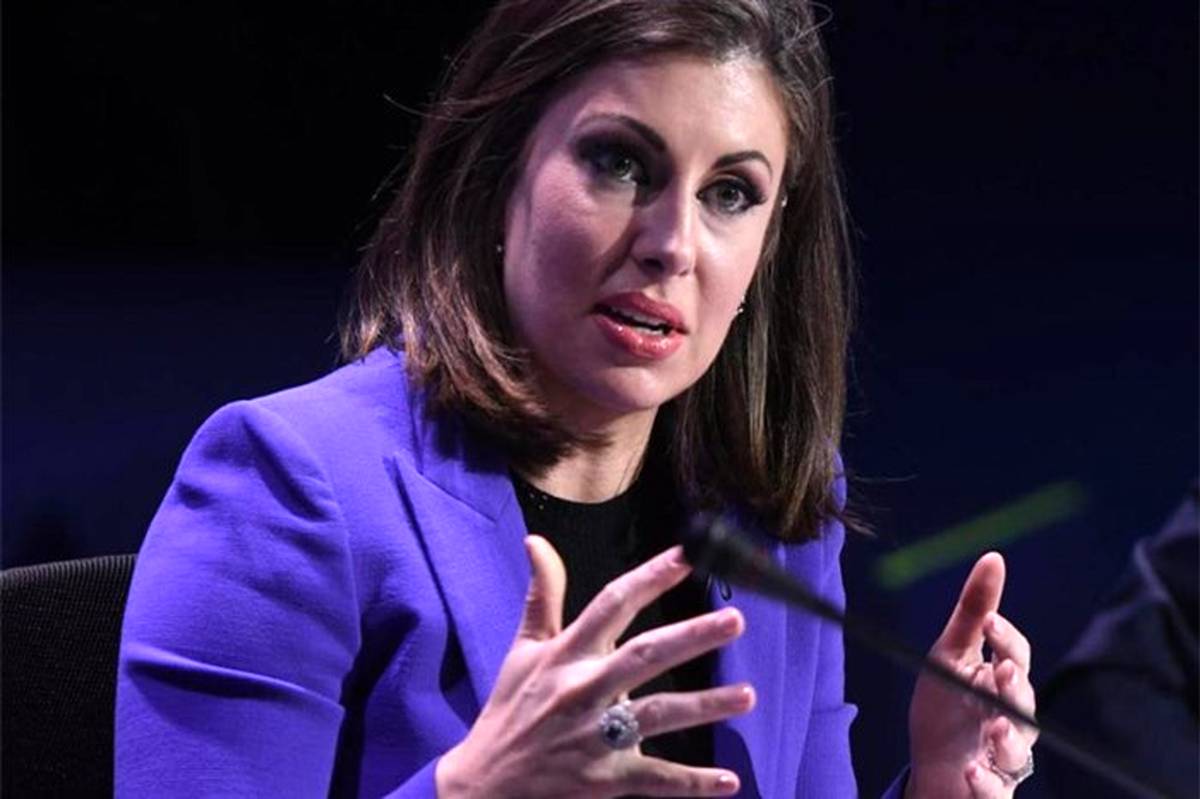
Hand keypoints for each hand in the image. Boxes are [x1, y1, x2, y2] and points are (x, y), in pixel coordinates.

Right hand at [436, 536, 753, 797]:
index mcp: (567, 654)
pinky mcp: (603, 781)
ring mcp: (594, 737)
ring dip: (704, 706)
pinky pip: (654, 780)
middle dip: (691, 638)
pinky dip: (692, 783)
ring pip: (657, 716)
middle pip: (644, 657)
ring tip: (748, 695)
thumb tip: (536, 540)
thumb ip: (542, 594)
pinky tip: (728, 782)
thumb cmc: (510, 708)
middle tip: (735, 621)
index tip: (687, 556)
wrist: (484, 784)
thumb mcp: (523, 648)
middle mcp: (583, 690)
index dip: (649, 578)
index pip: (612, 604)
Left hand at [906, 553, 1037, 798]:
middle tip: (1003, 674)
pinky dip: (987, 784)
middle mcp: (1011, 718)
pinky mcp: (991, 788)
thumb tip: (994, 556)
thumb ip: (974, 612)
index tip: (989, 622)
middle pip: (1023, 702)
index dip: (1005, 638)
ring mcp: (1004, 756)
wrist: (931, 766)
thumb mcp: (950, 656)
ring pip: (1019, 751)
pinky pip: (997, 791)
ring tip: (992, 728)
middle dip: (1015, 688)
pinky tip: (972, 771)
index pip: (1014, 655)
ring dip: (1008, 740)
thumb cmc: (946, 706)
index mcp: (1001, 680)